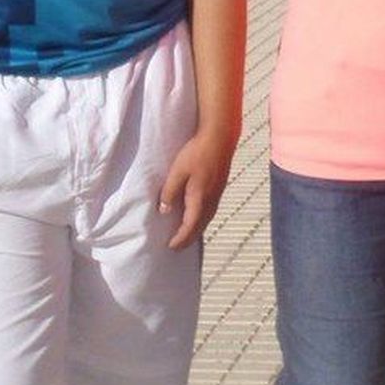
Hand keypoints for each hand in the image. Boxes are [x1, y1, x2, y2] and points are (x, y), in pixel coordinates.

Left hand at [157, 129, 236, 248]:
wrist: (220, 138)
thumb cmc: (198, 152)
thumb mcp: (178, 171)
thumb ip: (170, 192)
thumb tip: (165, 211)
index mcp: (200, 199)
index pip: (190, 227)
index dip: (180, 239)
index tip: (171, 247)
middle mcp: (211, 201)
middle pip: (200, 227)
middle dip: (188, 239)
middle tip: (177, 247)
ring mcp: (217, 195)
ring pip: (206, 220)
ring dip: (196, 230)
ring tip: (186, 235)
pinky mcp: (219, 188)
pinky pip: (210, 212)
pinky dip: (202, 220)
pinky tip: (196, 216)